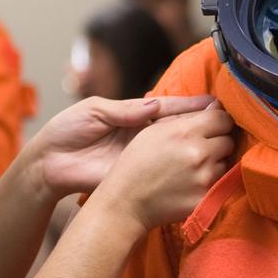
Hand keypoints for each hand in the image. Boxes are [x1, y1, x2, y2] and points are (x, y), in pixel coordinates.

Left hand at [32, 94, 219, 199]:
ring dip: (197, 146)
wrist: (48, 164)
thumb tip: (155, 105)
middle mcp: (140, 135)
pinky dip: (180, 169)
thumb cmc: (66, 131)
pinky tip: (201, 166)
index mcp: (131, 115)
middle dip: (202, 124)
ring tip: (224, 140)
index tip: (215, 102)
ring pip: (174, 149)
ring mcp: (139, 156)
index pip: (167, 108)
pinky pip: (161, 171)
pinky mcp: (134, 175)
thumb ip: (125, 110)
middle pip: (177, 128)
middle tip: (229, 121)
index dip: (191, 106)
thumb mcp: (94, 111)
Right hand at [94, 102, 235, 230]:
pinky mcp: (206, 199)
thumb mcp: (153, 131)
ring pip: (225, 162)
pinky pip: (220, 184)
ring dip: (214, 163)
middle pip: (228, 140)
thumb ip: (186, 116)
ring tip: (192, 168)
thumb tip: (216, 105)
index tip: (213, 126)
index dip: (218, 120)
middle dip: (217, 142)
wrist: (126, 203)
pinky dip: (210, 182)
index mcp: (185, 132)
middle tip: (200, 148)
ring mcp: (204, 178)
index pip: (222, 118)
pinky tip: (191, 183)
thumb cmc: (136, 163)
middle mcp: (198, 154)